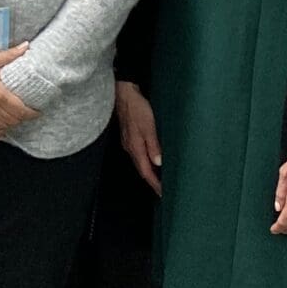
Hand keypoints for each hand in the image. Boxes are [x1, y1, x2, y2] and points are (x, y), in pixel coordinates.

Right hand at [0, 47, 36, 152]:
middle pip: (13, 121)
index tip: (36, 111)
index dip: (31, 113)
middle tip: (25, 113)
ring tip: (13, 119)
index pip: (21, 110)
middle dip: (22, 118)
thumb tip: (26, 46)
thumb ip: (10, 55)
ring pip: (1, 128)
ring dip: (9, 125)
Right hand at [116, 81, 163, 195]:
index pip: (146, 172)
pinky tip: (152, 159)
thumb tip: (159, 163)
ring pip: (140, 162)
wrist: (123, 93)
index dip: (155, 184)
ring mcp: (128, 142)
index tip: (164, 194)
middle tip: (163, 190)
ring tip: (160, 179)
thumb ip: (153, 145)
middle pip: (142, 170)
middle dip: (153, 181)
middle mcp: (130, 148)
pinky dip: (146, 161)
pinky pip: (139, 154)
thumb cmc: (136, 108)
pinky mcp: (129, 136)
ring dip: (150, 172)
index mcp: (135, 148)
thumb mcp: (148, 126)